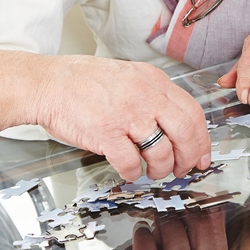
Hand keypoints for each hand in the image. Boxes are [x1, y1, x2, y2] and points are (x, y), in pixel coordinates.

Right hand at [37, 56, 210, 180]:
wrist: (47, 83)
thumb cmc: (82, 82)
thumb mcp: (128, 76)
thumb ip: (151, 95)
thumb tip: (173, 124)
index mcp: (153, 80)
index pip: (193, 112)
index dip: (202, 139)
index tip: (202, 156)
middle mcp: (145, 95)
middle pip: (185, 132)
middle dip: (188, 158)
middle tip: (182, 170)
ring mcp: (127, 114)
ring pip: (162, 151)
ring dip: (160, 169)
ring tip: (151, 171)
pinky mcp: (106, 133)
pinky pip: (132, 163)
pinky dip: (133, 173)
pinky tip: (128, 171)